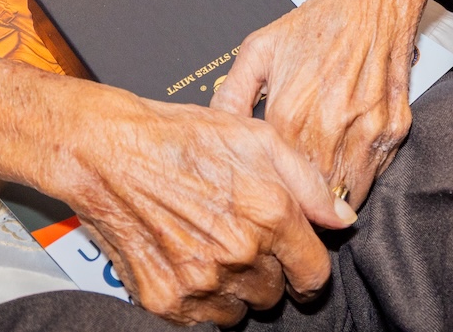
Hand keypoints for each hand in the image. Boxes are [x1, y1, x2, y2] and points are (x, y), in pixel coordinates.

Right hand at [59, 93, 355, 325]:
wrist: (110, 152)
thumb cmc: (184, 138)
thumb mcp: (260, 139)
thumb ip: (309, 184)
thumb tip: (342, 221)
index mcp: (270, 213)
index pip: (314, 274)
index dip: (308, 271)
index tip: (298, 266)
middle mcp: (240, 252)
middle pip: (275, 293)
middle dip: (267, 272)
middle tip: (242, 242)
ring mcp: (201, 281)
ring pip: (240, 310)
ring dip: (235, 290)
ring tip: (213, 250)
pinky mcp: (166, 300)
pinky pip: (202, 320)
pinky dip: (201, 301)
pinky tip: (189, 264)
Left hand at [215, 0, 426, 207]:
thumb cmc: (319, 20)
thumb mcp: (261, 49)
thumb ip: (232, 93)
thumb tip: (212, 128)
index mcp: (288, 113)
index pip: (273, 180)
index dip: (270, 194)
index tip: (267, 201)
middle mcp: (327, 126)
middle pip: (309, 194)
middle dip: (300, 204)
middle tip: (293, 207)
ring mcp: (365, 129)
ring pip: (345, 191)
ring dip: (332, 198)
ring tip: (319, 197)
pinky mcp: (394, 127)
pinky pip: (375, 172)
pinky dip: (361, 176)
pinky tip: (347, 165)